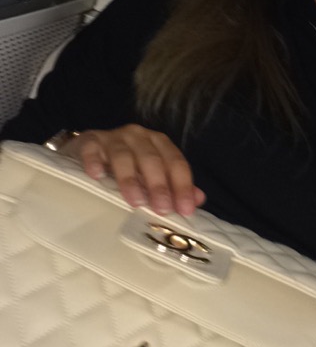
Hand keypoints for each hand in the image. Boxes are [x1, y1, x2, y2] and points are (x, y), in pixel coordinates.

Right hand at [63, 125, 205, 216]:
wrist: (86, 151)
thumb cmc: (123, 167)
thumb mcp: (149, 176)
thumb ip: (173, 186)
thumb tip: (198, 200)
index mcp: (158, 144)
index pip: (176, 163)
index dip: (183, 186)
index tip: (186, 210)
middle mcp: (139, 136)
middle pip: (152, 159)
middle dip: (159, 185)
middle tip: (162, 209)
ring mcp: (113, 138)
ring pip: (124, 155)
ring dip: (130, 179)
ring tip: (135, 201)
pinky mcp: (89, 142)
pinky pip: (93, 150)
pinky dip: (95, 162)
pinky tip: (97, 176)